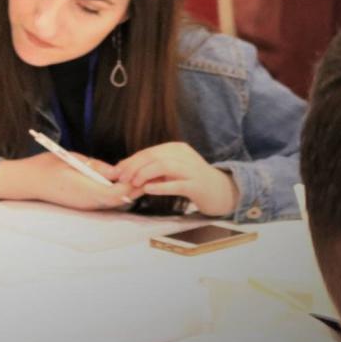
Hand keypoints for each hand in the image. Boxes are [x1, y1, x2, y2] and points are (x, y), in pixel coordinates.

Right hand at [0, 153, 132, 210]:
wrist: (27, 181)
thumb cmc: (46, 166)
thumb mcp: (72, 159)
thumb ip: (96, 166)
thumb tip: (116, 171)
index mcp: (84, 188)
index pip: (116, 192)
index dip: (130, 184)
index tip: (138, 172)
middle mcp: (87, 201)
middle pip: (118, 200)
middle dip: (132, 189)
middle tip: (143, 174)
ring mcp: (85, 206)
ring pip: (113, 202)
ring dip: (124, 192)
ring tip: (133, 177)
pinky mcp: (82, 205)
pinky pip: (104, 201)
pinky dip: (114, 193)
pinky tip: (115, 182)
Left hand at [113, 142, 237, 216]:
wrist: (223, 192)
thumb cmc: (193, 182)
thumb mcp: (171, 174)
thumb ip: (151, 174)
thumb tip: (125, 178)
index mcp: (176, 149)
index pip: (148, 152)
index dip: (130, 161)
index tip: (116, 172)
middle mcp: (184, 155)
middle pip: (153, 156)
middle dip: (134, 167)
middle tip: (122, 179)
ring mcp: (192, 169)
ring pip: (164, 166)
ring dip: (144, 174)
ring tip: (133, 184)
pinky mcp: (198, 185)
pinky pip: (177, 183)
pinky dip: (161, 186)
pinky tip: (148, 189)